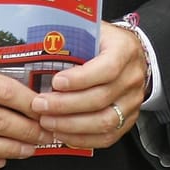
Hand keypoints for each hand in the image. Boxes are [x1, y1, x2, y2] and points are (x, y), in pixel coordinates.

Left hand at [31, 20, 149, 149]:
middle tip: (39, 105)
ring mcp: (133, 101)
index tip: (55, 82)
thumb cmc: (103, 43)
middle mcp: (133, 77)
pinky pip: (107, 137)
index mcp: (125, 50)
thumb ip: (70, 38)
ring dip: (71, 125)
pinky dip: (82, 139)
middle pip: (101, 98)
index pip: (107, 68)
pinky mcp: (129, 119)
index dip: (80, 79)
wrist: (128, 57)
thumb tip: (36, 46)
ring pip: (105, 121)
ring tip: (47, 121)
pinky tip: (62, 133)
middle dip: (65, 105)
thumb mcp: (91, 31)